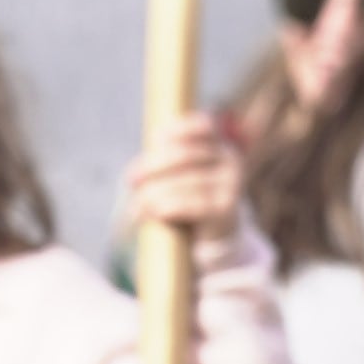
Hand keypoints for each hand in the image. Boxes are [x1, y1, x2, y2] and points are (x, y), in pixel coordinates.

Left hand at [122, 107, 243, 248]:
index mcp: (220, 144)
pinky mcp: (227, 207)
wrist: (214, 237)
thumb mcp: (179, 175)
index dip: (176, 130)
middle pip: (186, 155)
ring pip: (185, 181)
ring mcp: (232, 183)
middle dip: (153, 166)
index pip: (202, 125)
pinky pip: (190, 204)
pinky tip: (152, 213)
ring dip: (154, 193)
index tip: (152, 142)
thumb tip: (135, 172)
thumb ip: (164, 161)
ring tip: (136, 207)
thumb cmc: (190, 201)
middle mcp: (232, 159)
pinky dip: (166, 207)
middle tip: (131, 180)